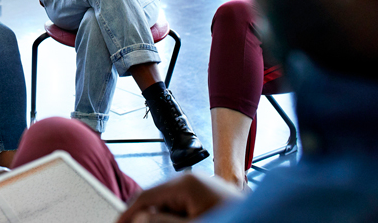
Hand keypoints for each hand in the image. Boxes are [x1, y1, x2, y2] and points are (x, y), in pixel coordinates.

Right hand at [118, 173, 243, 222]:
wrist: (271, 220)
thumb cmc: (238, 220)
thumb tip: (138, 218)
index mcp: (186, 183)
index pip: (146, 196)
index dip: (129, 213)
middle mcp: (191, 181)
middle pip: (156, 201)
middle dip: (146, 218)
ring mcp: (200, 189)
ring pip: (169, 207)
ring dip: (162, 220)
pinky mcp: (207, 199)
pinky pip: (182, 209)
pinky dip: (176, 219)